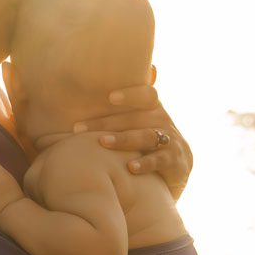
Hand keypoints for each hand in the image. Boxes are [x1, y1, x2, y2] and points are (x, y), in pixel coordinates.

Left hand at [73, 85, 192, 200]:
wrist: (176, 167)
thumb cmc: (145, 140)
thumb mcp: (137, 121)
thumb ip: (121, 105)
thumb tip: (102, 86)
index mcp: (152, 107)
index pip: (146, 95)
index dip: (131, 94)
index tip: (110, 97)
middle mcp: (162, 120)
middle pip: (135, 118)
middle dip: (105, 123)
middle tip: (78, 128)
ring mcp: (170, 140)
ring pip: (146, 136)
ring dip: (123, 139)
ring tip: (103, 142)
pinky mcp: (175, 161)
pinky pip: (159, 160)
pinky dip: (145, 163)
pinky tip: (130, 167)